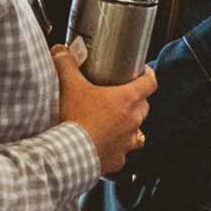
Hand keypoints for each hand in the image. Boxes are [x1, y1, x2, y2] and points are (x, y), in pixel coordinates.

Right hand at [52, 45, 156, 173]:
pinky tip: (105, 145)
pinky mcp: (118, 159)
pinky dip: (116, 147)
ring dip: (129, 125)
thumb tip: (60, 51)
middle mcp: (133, 120)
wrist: (69, 154)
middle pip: (143, 106)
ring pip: (137, 130)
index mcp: (128, 100)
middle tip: (119, 96)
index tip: (142, 72)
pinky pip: (123, 151)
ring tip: (114, 122)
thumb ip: (66, 65)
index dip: (148, 75)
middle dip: (135, 100)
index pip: (150, 82)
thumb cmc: (74, 119)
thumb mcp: (70, 86)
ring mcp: (127, 141)